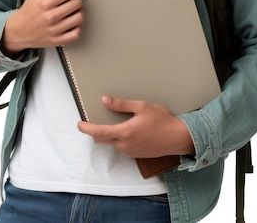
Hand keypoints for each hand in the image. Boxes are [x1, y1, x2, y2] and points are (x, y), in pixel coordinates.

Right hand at [1, 0, 83, 55]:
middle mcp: (51, 17)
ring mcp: (54, 30)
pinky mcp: (57, 41)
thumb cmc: (28, 12)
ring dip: (78, 12)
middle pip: (77, 3)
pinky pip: (76, 34)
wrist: (18, 31)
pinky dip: (76, 28)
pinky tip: (71, 23)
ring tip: (71, 11)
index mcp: (45, 3)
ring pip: (79, 17)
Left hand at [77, 96, 194, 157]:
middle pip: (103, 139)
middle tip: (92, 120)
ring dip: (108, 134)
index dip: (87, 128)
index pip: (99, 132)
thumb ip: (121, 104)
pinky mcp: (135, 154)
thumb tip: (105, 100)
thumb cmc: (162, 120)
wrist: (177, 137)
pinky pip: (121, 146)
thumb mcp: (142, 107)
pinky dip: (118, 138)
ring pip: (112, 143)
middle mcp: (125, 145)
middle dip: (95, 131)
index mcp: (125, 133)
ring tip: (113, 121)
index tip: (79, 124)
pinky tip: (125, 129)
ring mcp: (130, 151)